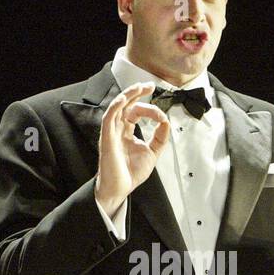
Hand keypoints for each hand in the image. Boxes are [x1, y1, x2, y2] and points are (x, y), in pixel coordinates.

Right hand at [96, 82, 170, 213]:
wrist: (121, 189)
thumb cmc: (131, 173)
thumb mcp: (152, 152)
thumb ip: (160, 137)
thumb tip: (166, 122)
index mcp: (126, 131)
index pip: (136, 112)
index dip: (150, 110)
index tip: (161, 117)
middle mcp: (117, 129)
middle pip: (125, 104)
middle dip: (137, 92)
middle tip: (150, 85)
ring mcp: (111, 132)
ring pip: (117, 107)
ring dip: (128, 95)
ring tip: (140, 86)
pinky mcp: (107, 138)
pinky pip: (109, 117)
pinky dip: (116, 106)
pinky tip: (125, 99)